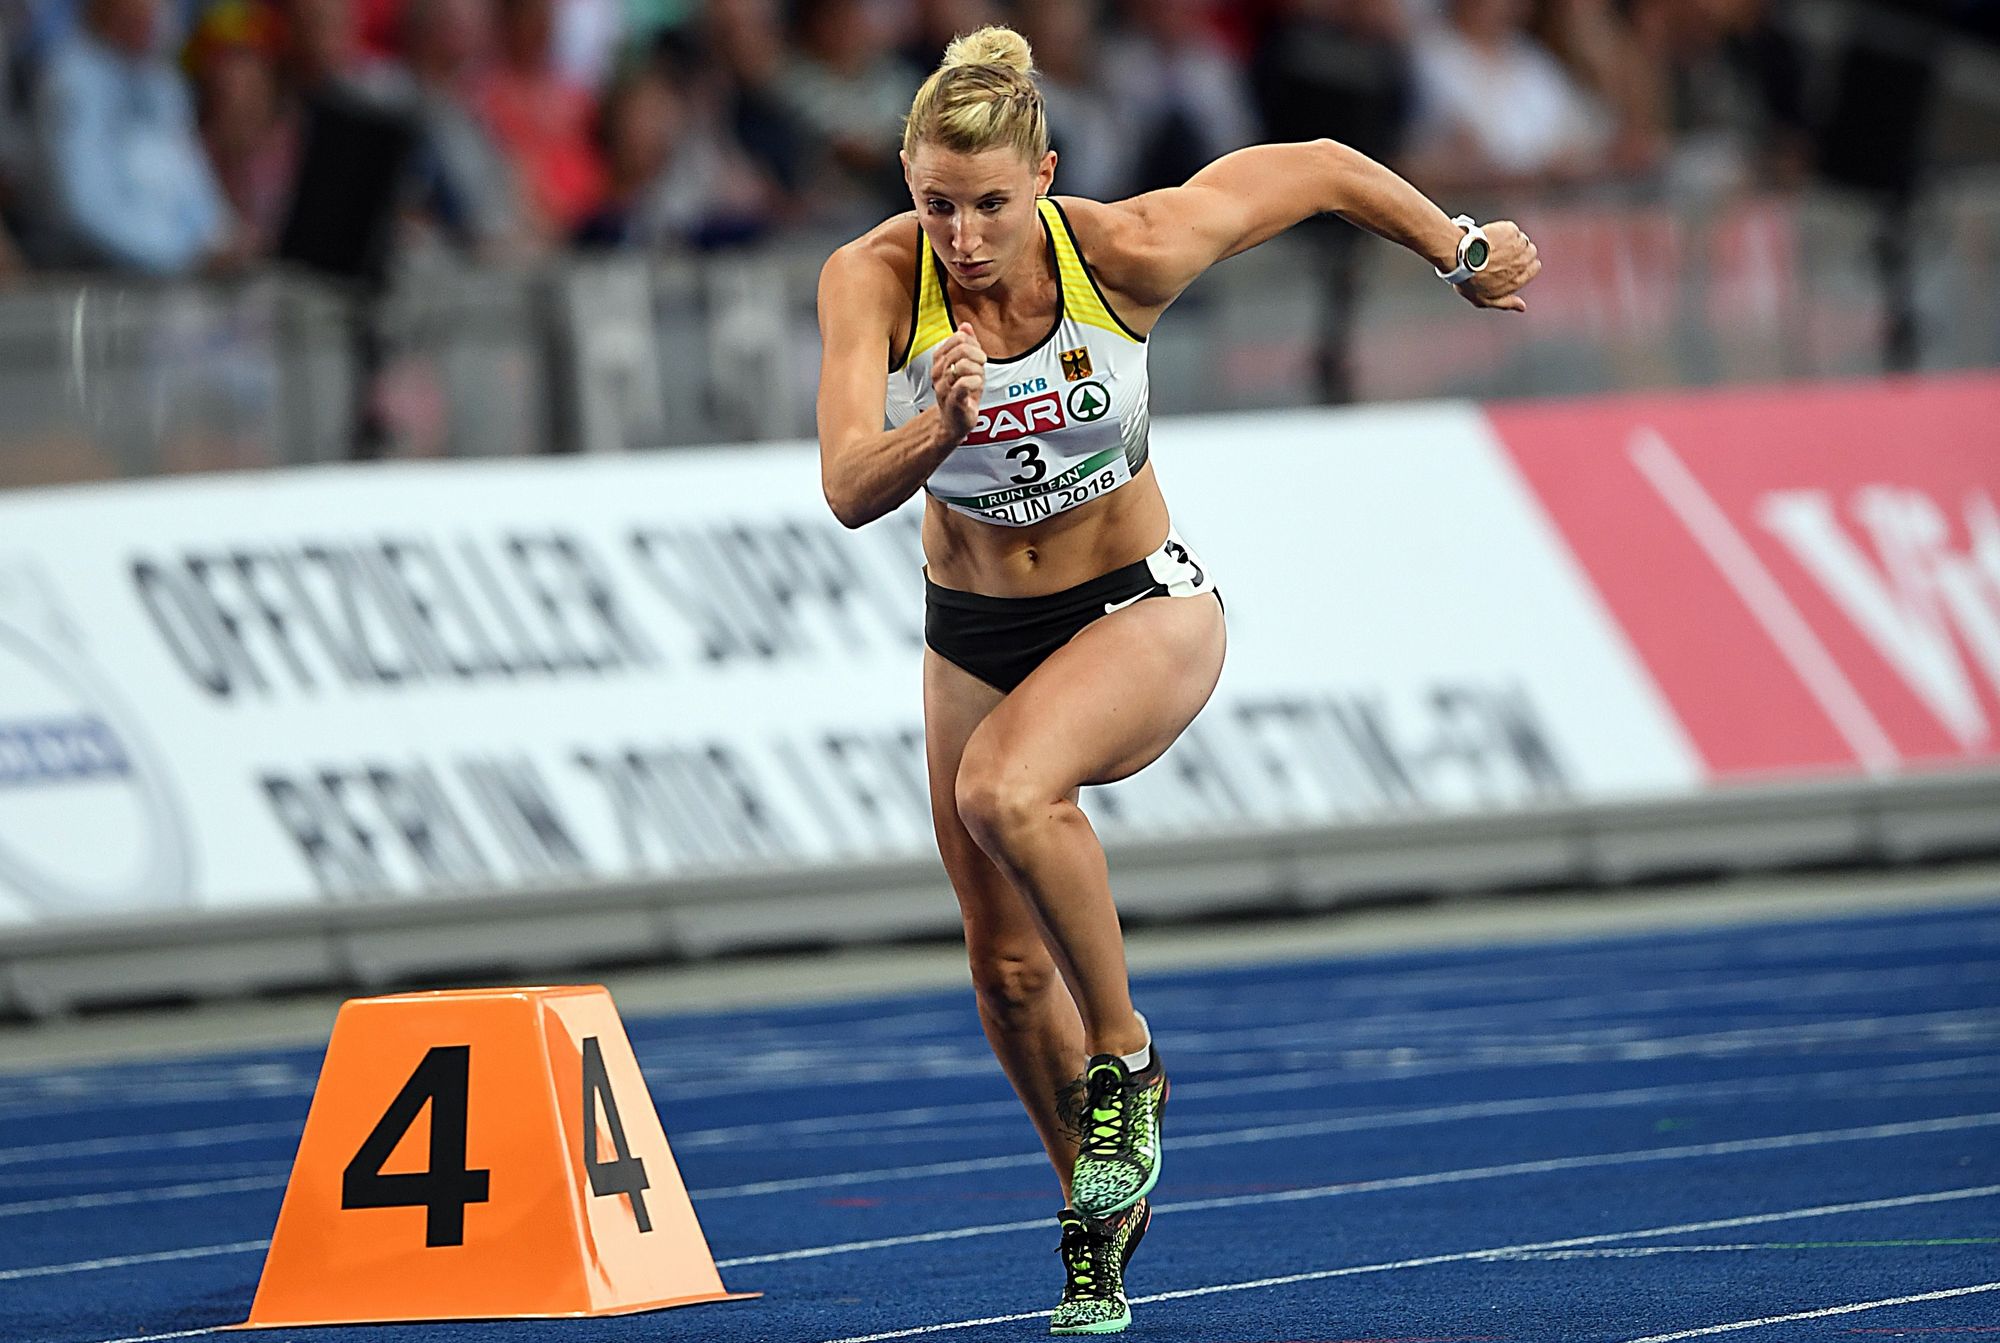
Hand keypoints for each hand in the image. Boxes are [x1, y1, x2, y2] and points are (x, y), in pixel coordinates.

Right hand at [930, 321, 986, 443]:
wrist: (954, 422)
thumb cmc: (962, 394)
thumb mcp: (968, 365)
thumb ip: (967, 345)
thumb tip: (965, 326)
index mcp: (939, 360)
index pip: (958, 338)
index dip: (974, 344)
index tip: (978, 356)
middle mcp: (938, 372)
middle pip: (961, 350)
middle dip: (978, 356)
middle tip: (982, 367)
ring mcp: (943, 386)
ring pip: (963, 365)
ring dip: (978, 371)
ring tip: (978, 379)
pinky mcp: (952, 400)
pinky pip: (964, 383)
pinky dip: (976, 382)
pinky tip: (977, 386)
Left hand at [1457, 220, 1541, 313]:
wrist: (1462, 257)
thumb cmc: (1470, 280)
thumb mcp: (1485, 300)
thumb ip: (1506, 303)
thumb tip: (1522, 307)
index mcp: (1518, 278)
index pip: (1535, 267)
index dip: (1524, 265)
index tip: (1511, 264)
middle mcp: (1522, 261)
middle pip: (1531, 252)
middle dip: (1519, 251)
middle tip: (1502, 253)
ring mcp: (1517, 244)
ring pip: (1522, 239)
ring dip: (1511, 240)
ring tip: (1494, 245)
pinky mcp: (1510, 230)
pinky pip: (1511, 229)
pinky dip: (1503, 231)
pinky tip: (1490, 237)